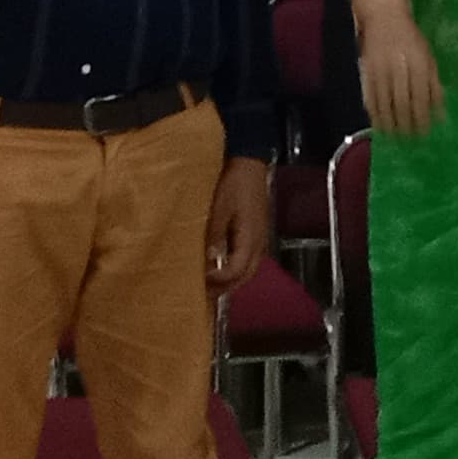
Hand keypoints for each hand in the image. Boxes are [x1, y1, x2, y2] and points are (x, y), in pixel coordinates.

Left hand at [203, 157, 272, 291]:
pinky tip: (218, 267)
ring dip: (229, 280)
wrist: (249, 164)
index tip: (198, 280)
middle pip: (244, 277)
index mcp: (250, 239)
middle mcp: (258, 244)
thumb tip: (208, 260)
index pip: (236, 271)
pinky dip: (233, 269)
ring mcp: (258, 240)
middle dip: (224, 288)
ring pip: (246, 271)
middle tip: (202, 293)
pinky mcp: (255, 234)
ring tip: (208, 284)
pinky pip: (246, 260)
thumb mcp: (219, 208)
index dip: (218, 280)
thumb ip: (214, 235)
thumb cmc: (234, 184)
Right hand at [361, 24, 446, 138]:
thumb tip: (440, 114)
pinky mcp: (366, 70)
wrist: (384, 16)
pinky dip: (374, 112)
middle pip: (402, 103)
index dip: (422, 118)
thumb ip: (434, 86)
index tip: (424, 134)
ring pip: (385, 103)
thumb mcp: (429, 58)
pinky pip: (370, 96)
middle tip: (409, 140)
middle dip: (406, 124)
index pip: (421, 98)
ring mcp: (381, 69)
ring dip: (389, 123)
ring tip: (393, 137)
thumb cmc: (411, 38)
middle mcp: (400, 68)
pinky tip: (378, 124)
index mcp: (419, 64)